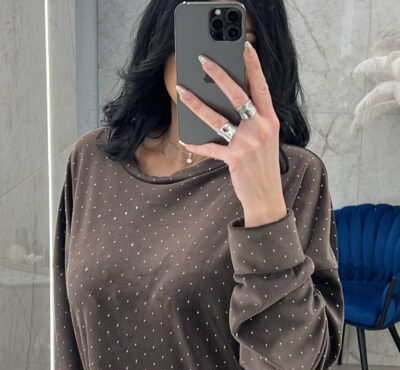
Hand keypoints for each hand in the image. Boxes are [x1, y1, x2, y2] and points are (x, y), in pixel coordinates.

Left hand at [176, 42, 286, 226]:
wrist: (266, 198)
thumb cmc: (263, 168)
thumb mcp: (265, 140)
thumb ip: (254, 121)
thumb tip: (231, 103)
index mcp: (270, 121)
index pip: (262, 87)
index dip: (254, 65)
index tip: (245, 46)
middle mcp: (261, 129)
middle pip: (238, 95)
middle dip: (219, 74)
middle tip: (203, 59)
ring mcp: (248, 143)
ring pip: (218, 118)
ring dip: (197, 104)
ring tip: (183, 92)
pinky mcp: (235, 159)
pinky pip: (210, 147)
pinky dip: (196, 145)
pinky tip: (185, 140)